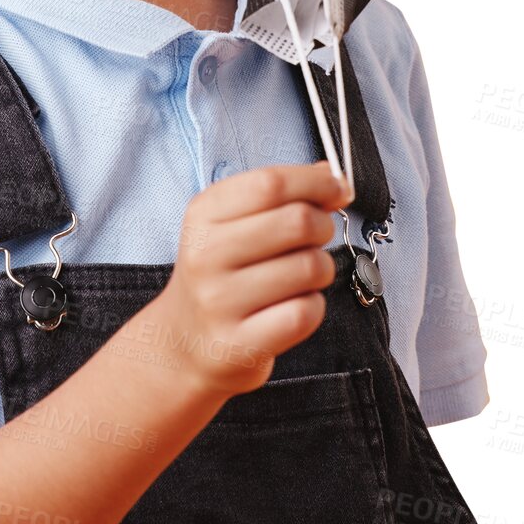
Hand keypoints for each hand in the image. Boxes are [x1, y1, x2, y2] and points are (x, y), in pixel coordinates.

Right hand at [152, 161, 353, 398]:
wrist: (185, 342)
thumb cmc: (223, 273)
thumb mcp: (233, 223)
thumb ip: (281, 195)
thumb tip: (334, 178)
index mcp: (203, 215)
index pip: (271, 184)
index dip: (316, 182)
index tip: (338, 189)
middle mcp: (205, 255)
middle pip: (297, 222)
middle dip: (323, 226)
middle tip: (318, 237)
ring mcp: (219, 302)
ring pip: (309, 268)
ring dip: (321, 269)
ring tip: (301, 276)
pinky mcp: (238, 344)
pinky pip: (305, 313)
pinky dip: (313, 306)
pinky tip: (294, 306)